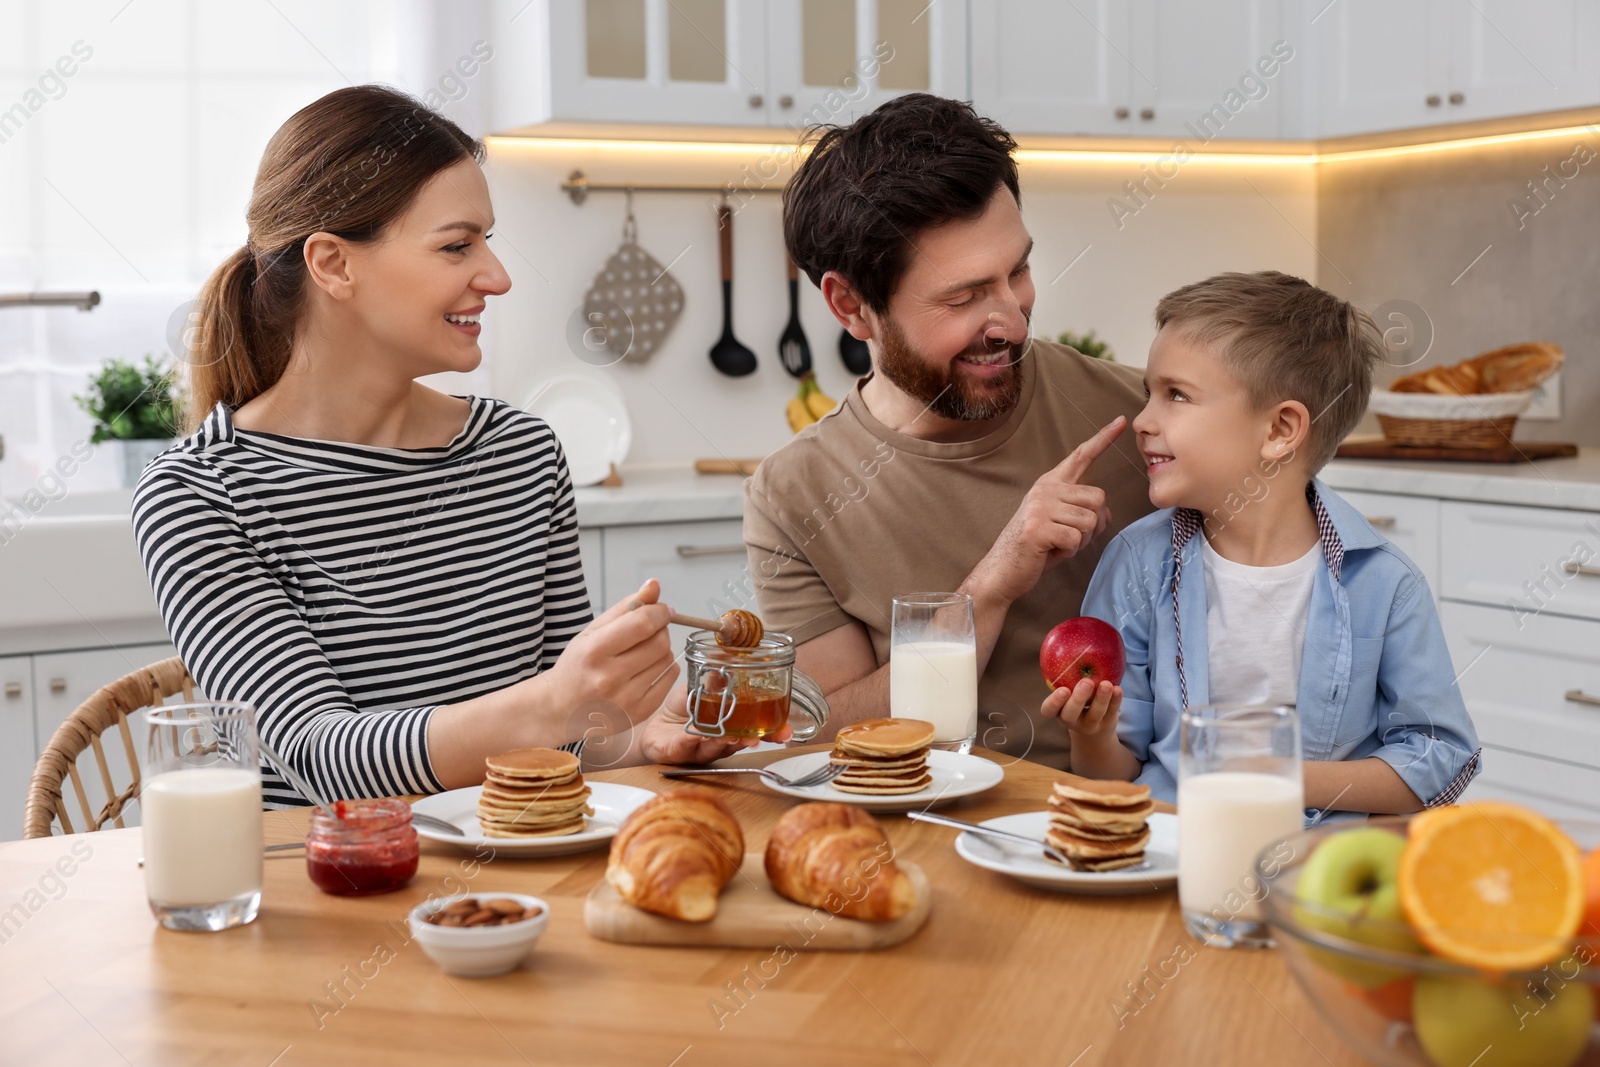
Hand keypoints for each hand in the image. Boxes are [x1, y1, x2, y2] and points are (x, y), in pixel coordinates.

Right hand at [542, 579, 679, 726]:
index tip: (663, 610)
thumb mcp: (593, 630)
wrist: (560, 708)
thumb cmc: (578, 665)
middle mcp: (609, 677)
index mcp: (594, 651)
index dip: (660, 612)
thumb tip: (654, 585)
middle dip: (661, 630)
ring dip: (662, 649)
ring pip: (667, 660)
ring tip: (643, 651)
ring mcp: (625, 699)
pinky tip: (648, 668)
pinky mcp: (638, 713)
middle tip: (650, 631)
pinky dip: (665, 669)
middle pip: (659, 642)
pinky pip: (669, 681)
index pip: (642, 624)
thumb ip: (626, 606)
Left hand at [637, 684, 793, 764]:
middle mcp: (720, 741)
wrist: (652, 728)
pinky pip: (687, 746)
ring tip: (727, 734)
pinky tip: (696, 734)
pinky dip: (692, 739)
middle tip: (755, 737)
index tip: (785, 732)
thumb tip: (727, 665)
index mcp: (730, 725)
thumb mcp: (697, 690)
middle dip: (752, 740)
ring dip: (723, 741)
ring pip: (717, 748)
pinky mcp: (680, 753)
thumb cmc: (679, 711)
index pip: (756, 730)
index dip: (772, 732)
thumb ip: (713, 683)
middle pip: (741, 743)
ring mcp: (701, 749)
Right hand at [965, 416, 1125, 606]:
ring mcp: (1040, 506)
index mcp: (1050, 484)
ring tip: (1057, 544)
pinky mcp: (1038, 527)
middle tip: (1069, 537)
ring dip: (1080, 540)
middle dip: (1092, 525)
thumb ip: (1082, 512)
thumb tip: (1105, 512)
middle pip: (1098, 498)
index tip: (1122, 420)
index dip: (1103, 438)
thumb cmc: (1035, 548)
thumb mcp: (1061, 524)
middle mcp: (1045, 489)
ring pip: (1090, 520)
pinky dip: (1069, 551)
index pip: (1081, 456)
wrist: (1003, 571)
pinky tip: (1050, 550)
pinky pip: (1075, 538)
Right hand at [1040, 677, 1122, 737]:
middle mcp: (1071, 720)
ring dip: (1101, 698)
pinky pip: (1111, 713)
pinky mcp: (1107, 724)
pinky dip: (1115, 701)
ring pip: (1094, 714)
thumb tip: (1069, 636)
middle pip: (1070, 714)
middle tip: (1086, 682)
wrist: (1095, 727)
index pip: (1049, 710)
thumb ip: (1067, 672)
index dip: (1054, 702)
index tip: (1063, 689)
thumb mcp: (1068, 689)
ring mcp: (1089, 725)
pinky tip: (1118, 689)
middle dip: (1078, 699)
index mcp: (1058, 710)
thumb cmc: (1077, 700)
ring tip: (1106, 684)